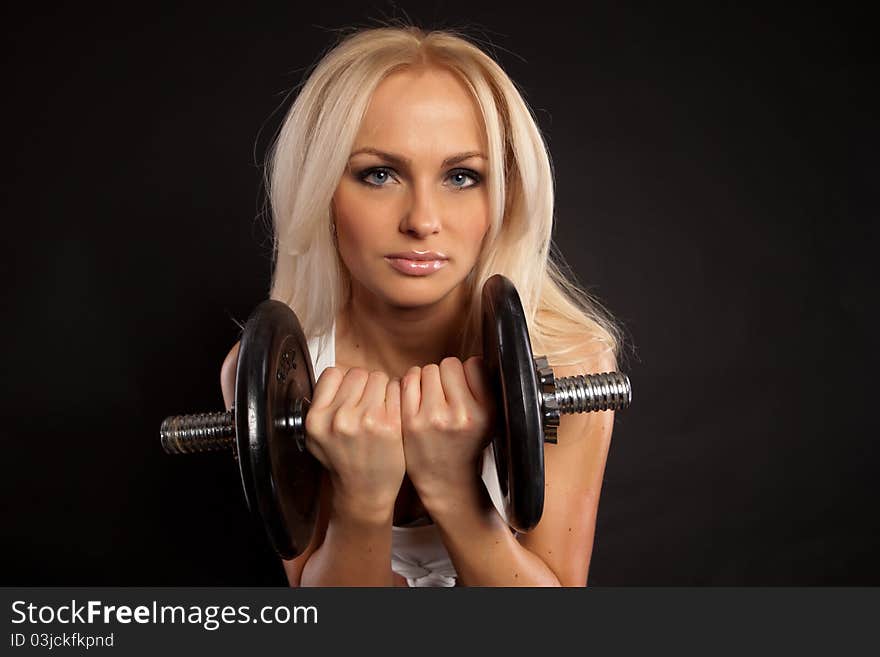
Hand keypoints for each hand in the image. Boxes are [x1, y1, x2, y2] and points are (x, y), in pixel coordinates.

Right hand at [304, 367, 404, 521]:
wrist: (364, 491)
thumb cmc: (343, 460)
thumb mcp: (316, 436)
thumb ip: (322, 406)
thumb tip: (337, 377)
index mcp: (317, 419)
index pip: (333, 374)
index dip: (344, 382)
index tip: (350, 394)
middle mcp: (339, 418)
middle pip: (359, 373)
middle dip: (365, 384)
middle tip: (368, 403)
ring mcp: (366, 420)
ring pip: (379, 377)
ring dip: (383, 388)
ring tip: (380, 408)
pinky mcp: (391, 424)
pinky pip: (397, 389)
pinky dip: (397, 396)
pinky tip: (393, 412)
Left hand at [400, 356, 493, 508]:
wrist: (445, 480)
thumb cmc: (465, 444)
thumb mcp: (489, 420)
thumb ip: (484, 388)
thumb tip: (471, 359)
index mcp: (485, 412)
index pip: (473, 364)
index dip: (466, 373)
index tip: (463, 386)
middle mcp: (461, 414)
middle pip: (448, 364)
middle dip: (446, 375)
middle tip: (445, 394)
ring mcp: (434, 418)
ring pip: (428, 370)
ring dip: (428, 378)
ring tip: (432, 397)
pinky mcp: (410, 422)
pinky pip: (409, 380)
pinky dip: (411, 383)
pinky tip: (417, 397)